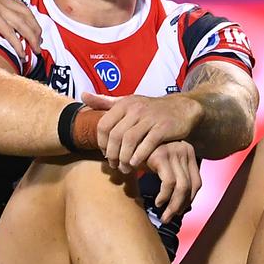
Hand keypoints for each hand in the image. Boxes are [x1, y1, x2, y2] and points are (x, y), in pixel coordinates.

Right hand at [0, 0, 41, 56]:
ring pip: (21, 22)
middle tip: (40, 44)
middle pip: (26, 14)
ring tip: (37, 51)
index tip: (33, 32)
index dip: (29, 20)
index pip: (19, 7)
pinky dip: (17, 42)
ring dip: (31, 38)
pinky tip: (22, 52)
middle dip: (36, 30)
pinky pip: (8, 30)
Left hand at [83, 92, 202, 173]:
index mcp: (124, 103)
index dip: (101, 142)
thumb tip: (82, 95)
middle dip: (112, 154)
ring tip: (124, 168)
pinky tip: (136, 164)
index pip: (103, 125)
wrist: (181, 108)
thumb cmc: (149, 109)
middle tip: (113, 165)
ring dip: (124, 158)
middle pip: (115, 136)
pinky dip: (139, 156)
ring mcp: (150, 118)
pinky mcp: (164, 128)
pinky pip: (147, 144)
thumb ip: (104, 101)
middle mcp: (135, 109)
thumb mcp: (126, 102)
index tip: (104, 153)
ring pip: (130, 141)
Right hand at [145, 141, 201, 223]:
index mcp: (188, 151)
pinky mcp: (161, 156)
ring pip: (182, 187)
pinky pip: (169, 183)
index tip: (181, 211)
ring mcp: (173, 152)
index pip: (197, 182)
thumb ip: (174, 175)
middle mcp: (184, 149)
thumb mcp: (163, 163)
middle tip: (170, 218)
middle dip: (182, 206)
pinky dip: (165, 196)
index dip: (190, 200)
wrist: (124, 141)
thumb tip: (185, 202)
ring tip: (165, 216)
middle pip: (191, 186)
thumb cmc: (142, 154)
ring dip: (174, 206)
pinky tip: (158, 203)